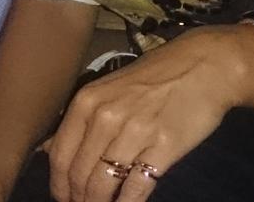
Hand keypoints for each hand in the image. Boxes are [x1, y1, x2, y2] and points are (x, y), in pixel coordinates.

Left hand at [44, 26, 253, 201]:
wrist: (205, 65)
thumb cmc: (155, 77)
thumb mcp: (109, 88)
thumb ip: (80, 119)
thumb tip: (48, 150)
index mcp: (87, 101)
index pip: (60, 156)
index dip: (59, 186)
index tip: (65, 199)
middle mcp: (105, 117)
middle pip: (79, 176)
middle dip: (78, 199)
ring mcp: (135, 132)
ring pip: (102, 186)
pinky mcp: (163, 148)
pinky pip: (135, 189)